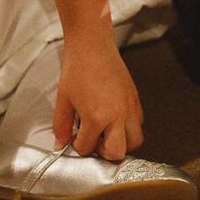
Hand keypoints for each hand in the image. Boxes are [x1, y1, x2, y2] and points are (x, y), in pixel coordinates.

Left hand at [52, 34, 143, 159]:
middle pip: (118, 153)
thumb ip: (61, 126)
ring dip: (121, 142)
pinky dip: (129, 128)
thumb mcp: (63, 99)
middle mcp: (118, 116)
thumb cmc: (76, 69)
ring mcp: (130, 108)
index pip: (88, 148)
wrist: (92, 45)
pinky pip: (139, 124)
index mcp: (97, 118)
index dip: (78, 145)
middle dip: (103, 152)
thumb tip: (59, 144)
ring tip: (107, 132)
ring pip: (135, 141)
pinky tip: (115, 119)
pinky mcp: (135, 99)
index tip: (74, 137)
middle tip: (93, 140)